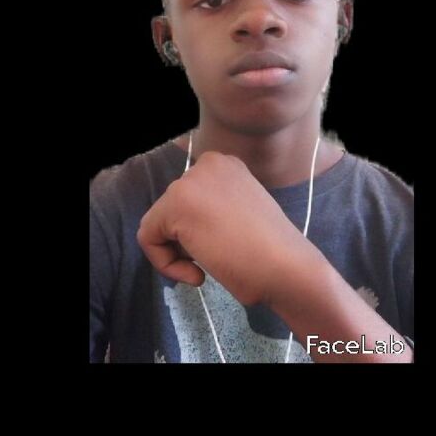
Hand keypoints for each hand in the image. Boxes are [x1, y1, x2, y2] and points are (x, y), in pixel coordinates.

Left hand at [137, 151, 317, 306]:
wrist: (286, 266)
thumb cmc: (272, 250)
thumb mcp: (241, 213)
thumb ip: (215, 208)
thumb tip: (188, 224)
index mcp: (227, 165)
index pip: (191, 199)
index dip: (198, 231)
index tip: (220, 248)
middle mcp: (208, 163)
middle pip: (172, 209)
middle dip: (186, 240)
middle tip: (213, 259)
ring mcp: (190, 180)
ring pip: (159, 223)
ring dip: (179, 252)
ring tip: (207, 267)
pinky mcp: (175, 204)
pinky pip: (148, 238)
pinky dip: (164, 263)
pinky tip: (197, 272)